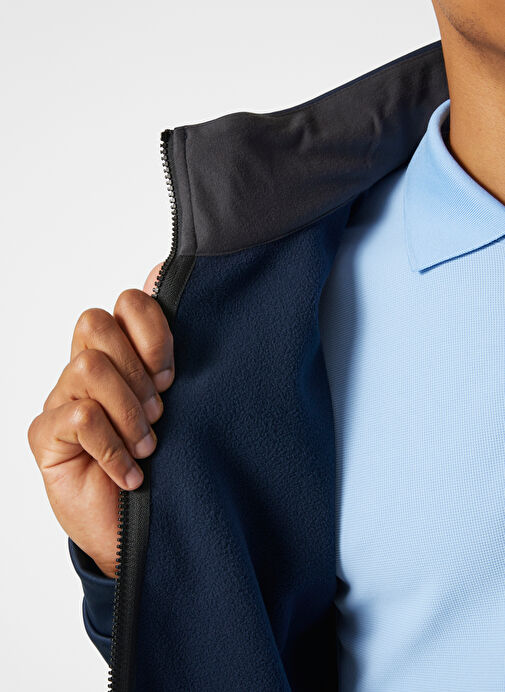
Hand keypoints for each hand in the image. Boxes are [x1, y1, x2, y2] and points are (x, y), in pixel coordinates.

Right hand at [27, 263, 172, 577]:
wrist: (141, 532)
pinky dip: (113, 447)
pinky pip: (79, 416)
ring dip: (128, 411)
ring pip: (88, 365)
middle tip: (161, 410)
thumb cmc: (168, 465)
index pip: (126, 303)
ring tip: (149, 447)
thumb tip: (168, 275)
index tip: (173, 375)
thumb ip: (175, 355)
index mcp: (123, 355)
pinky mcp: (45, 435)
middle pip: (95, 323)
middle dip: (137, 369)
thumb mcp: (185, 407)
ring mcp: (62, 399)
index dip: (152, 329)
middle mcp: (88, 369)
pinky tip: (131, 476)